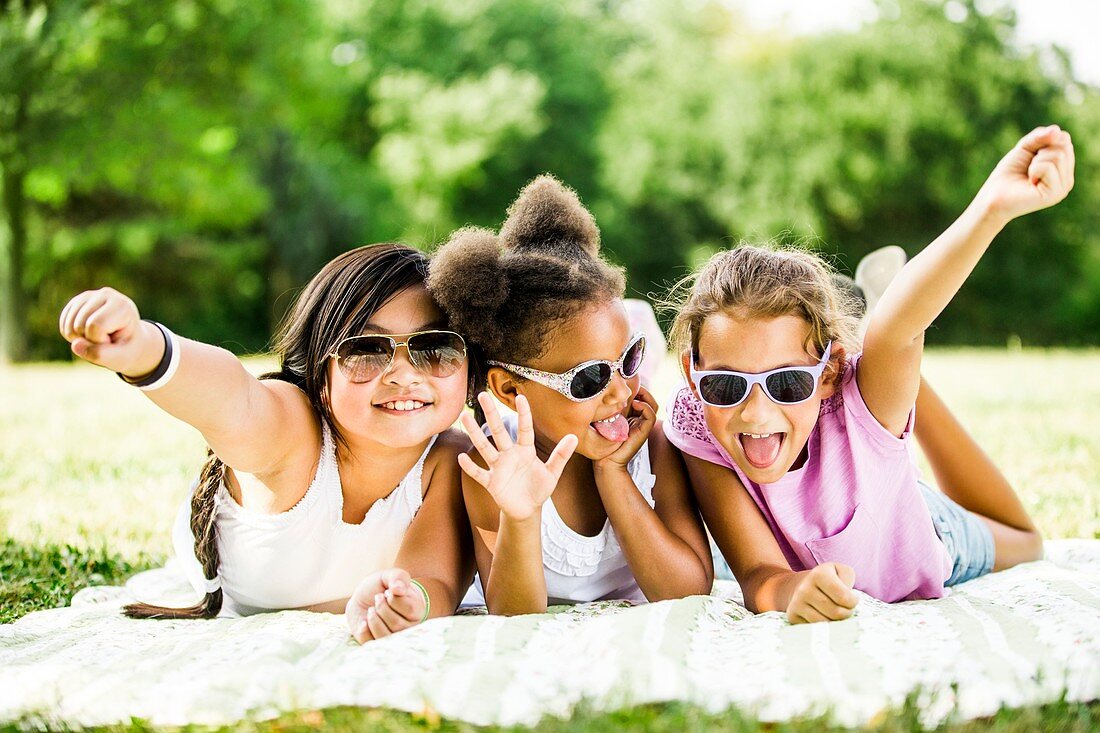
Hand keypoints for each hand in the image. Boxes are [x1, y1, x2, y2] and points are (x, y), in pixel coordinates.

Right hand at [58, 287, 161, 376]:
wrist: (128, 339)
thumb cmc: (127, 349)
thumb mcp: (121, 358)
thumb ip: (101, 355)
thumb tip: (75, 344)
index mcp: (122, 305)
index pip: (95, 326)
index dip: (100, 341)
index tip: (115, 340)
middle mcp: (105, 294)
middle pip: (80, 325)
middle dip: (90, 340)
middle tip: (107, 339)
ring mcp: (89, 296)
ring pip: (69, 324)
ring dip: (80, 339)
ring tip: (99, 336)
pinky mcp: (77, 302)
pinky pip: (63, 324)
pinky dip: (72, 336)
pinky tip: (87, 334)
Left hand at [345, 568, 427, 643]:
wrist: (362, 597)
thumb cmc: (380, 586)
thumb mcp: (389, 576)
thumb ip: (397, 577)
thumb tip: (398, 589)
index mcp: (416, 610)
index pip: (410, 609)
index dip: (394, 599)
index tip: (387, 592)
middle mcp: (408, 627)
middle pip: (397, 624)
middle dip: (382, 608)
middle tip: (377, 598)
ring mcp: (392, 638)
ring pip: (385, 636)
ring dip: (373, 619)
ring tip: (371, 609)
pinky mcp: (376, 643)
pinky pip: (370, 642)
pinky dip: (364, 630)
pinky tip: (364, 621)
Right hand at [457, 392, 577, 521]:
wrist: (527, 510)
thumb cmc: (539, 488)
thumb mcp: (553, 473)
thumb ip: (561, 455)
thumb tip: (574, 437)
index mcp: (525, 451)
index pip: (524, 429)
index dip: (523, 414)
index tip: (520, 397)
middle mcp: (509, 455)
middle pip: (499, 431)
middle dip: (491, 414)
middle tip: (482, 395)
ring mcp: (499, 468)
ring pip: (484, 447)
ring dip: (475, 433)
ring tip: (465, 416)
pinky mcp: (491, 482)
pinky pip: (479, 473)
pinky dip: (470, 467)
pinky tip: (461, 457)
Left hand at [594, 386, 657, 470]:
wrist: (605, 461)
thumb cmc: (601, 441)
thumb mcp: (604, 417)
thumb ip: (608, 405)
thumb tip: (607, 387)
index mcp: (630, 414)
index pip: (640, 395)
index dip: (635, 386)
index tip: (624, 381)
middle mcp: (638, 418)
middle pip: (648, 397)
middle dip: (640, 387)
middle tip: (630, 383)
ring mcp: (642, 425)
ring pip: (652, 404)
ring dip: (645, 395)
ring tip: (633, 393)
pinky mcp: (644, 432)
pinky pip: (651, 415)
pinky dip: (645, 406)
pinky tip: (634, 403)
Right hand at [787, 563, 857, 623]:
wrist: (802, 586)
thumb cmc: (828, 581)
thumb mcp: (841, 571)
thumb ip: (849, 579)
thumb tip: (847, 599)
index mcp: (818, 575)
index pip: (843, 597)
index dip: (853, 602)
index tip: (852, 600)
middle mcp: (804, 589)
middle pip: (836, 612)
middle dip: (846, 614)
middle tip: (845, 609)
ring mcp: (796, 603)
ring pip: (825, 623)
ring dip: (835, 622)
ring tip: (836, 614)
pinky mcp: (792, 616)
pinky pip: (815, 629)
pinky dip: (823, 627)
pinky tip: (824, 618)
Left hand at [975, 125, 1074, 221]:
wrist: (993, 195)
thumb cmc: (1009, 173)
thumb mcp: (1025, 147)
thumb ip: (1041, 136)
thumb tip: (1056, 130)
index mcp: (1063, 167)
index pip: (1064, 138)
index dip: (1043, 140)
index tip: (1031, 156)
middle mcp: (1067, 178)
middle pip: (1063, 146)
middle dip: (1039, 151)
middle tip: (1028, 168)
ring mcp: (1063, 187)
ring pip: (1058, 155)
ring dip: (1036, 162)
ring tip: (1029, 176)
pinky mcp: (1055, 194)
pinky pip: (1049, 167)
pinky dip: (1034, 170)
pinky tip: (1030, 183)